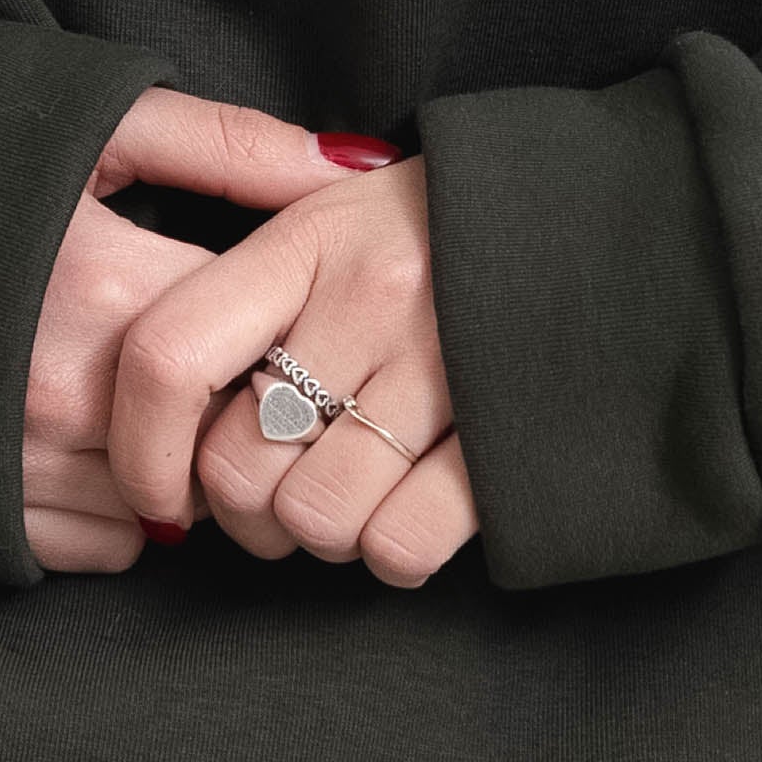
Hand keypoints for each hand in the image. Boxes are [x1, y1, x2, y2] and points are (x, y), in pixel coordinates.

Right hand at [22, 85, 357, 573]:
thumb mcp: (90, 124)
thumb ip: (226, 144)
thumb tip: (354, 168)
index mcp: (112, 287)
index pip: (271, 341)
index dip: (283, 326)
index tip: (269, 307)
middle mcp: (74, 390)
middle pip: (233, 434)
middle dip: (242, 406)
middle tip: (224, 361)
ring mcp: (27, 462)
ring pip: (182, 503)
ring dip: (185, 463)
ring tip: (154, 399)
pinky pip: (114, 548)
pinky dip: (125, 511)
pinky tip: (100, 444)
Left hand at [109, 156, 478, 588]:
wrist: (621, 217)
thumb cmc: (447, 227)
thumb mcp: (337, 211)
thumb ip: (250, 283)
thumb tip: (155, 387)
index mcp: (308, 238)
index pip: (168, 355)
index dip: (139, 449)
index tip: (154, 489)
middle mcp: (370, 297)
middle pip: (236, 467)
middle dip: (244, 509)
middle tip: (279, 488)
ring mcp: (447, 366)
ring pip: (315, 518)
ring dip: (325, 531)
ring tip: (358, 486)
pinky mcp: (512, 435)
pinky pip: (401, 545)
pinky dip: (393, 551)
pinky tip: (412, 509)